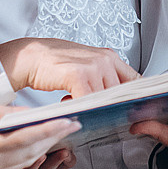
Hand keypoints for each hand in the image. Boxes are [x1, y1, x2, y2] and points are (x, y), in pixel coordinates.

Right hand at [0, 37, 139, 97]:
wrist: (31, 57)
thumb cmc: (57, 65)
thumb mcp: (88, 69)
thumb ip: (104, 81)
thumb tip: (119, 100)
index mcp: (110, 58)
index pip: (136, 82)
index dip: (133, 99)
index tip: (130, 111)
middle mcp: (106, 60)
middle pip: (120, 95)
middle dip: (107, 107)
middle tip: (91, 110)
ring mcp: (94, 66)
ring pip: (105, 100)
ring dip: (90, 107)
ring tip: (73, 100)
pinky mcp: (79, 74)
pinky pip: (88, 101)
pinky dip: (79, 107)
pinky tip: (67, 100)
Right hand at [0, 104, 79, 168]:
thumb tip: (24, 113)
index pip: (24, 140)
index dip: (50, 131)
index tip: (69, 121)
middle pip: (27, 157)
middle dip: (52, 142)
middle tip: (72, 127)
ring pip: (21, 168)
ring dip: (43, 154)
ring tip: (61, 140)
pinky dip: (25, 163)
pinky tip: (36, 152)